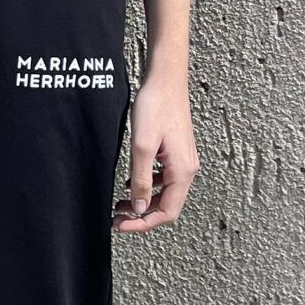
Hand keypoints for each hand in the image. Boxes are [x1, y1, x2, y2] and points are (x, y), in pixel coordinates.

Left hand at [115, 71, 197, 231]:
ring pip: (165, 193)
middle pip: (167, 206)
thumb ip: (142, 179)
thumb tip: (140, 208)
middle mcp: (187, 168)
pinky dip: (148, 185)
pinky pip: (164, 178)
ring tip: (121, 202)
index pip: (167, 212)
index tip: (121, 225)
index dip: (143, 224)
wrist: (166, 79)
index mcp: (182, 170)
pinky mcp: (176, 152)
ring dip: (144, 201)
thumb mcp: (142, 146)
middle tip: (117, 217)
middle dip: (142, 215)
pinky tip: (132, 182)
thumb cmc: (156, 106)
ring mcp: (183, 160)